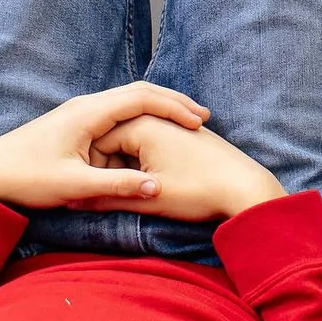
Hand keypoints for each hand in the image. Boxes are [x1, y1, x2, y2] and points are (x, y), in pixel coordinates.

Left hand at [0, 85, 207, 209]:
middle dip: (172, 102)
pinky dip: (140, 120)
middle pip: (139, 92)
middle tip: (202, 117)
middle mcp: (85, 105)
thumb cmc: (26, 178)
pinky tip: (151, 135)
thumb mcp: (74, 187)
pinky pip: (116, 113)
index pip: (142, 98)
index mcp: (87, 113)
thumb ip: (116, 187)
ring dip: (157, 110)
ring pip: (128, 101)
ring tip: (185, 124)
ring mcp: (79, 112)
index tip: (199, 121)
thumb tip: (155, 187)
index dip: (173, 107)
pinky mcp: (75, 123)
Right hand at [90, 112, 284, 222]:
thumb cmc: (198, 191)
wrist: (246, 189)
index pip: (98, 143)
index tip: (88, 194)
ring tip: (128, 194)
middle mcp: (157, 118)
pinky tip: (151, 185)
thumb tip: (76, 202)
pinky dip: (145, 164)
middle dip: (108, 168)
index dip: (91, 171)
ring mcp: (173, 125)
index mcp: (142, 125)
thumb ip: (108, 198)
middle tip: (105, 197)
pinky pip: (154, 146)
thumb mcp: (148, 199)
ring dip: (127, 167)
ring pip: (135, 145)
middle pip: (116, 141)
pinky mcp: (187, 136)